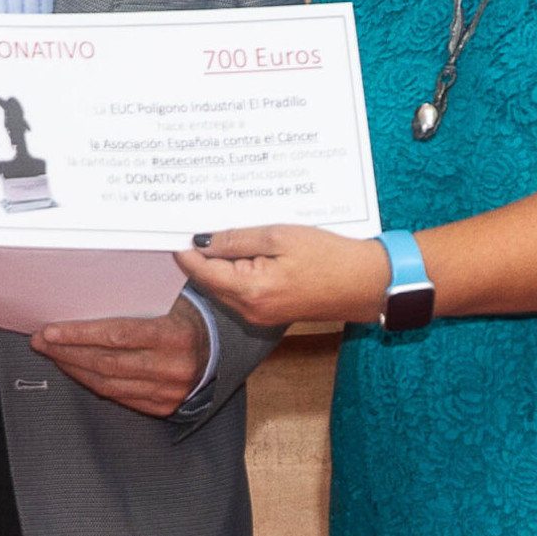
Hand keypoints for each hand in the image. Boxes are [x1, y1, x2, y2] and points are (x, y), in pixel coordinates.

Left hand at [31, 296, 211, 417]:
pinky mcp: (162, 407)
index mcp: (173, 336)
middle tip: (42, 342)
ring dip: (74, 369)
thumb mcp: (173, 302)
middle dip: (67, 352)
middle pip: (105, 362)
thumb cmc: (190, 319)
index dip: (79, 335)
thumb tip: (91, 289)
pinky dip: (93, 384)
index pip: (115, 336)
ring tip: (53, 356)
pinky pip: (119, 398)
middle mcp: (170, 367)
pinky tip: (77, 372)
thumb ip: (140, 299)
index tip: (51, 331)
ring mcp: (166, 391)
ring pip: (107, 384)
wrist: (220, 353)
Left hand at [177, 226, 389, 326]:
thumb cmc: (330, 257)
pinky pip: (239, 290)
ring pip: (222, 285)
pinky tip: (243, 248)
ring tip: (223, 229)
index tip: (172, 228)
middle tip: (194, 221)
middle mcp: (248, 309)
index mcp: (249, 290)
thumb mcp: (280, 236)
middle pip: (208, 280)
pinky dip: (235, 270)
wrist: (365, 284)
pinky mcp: (268, 311)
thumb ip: (237, 239)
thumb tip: (202, 240)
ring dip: (219, 260)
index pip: (200, 271)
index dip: (183, 249)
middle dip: (200, 253)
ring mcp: (258, 314)